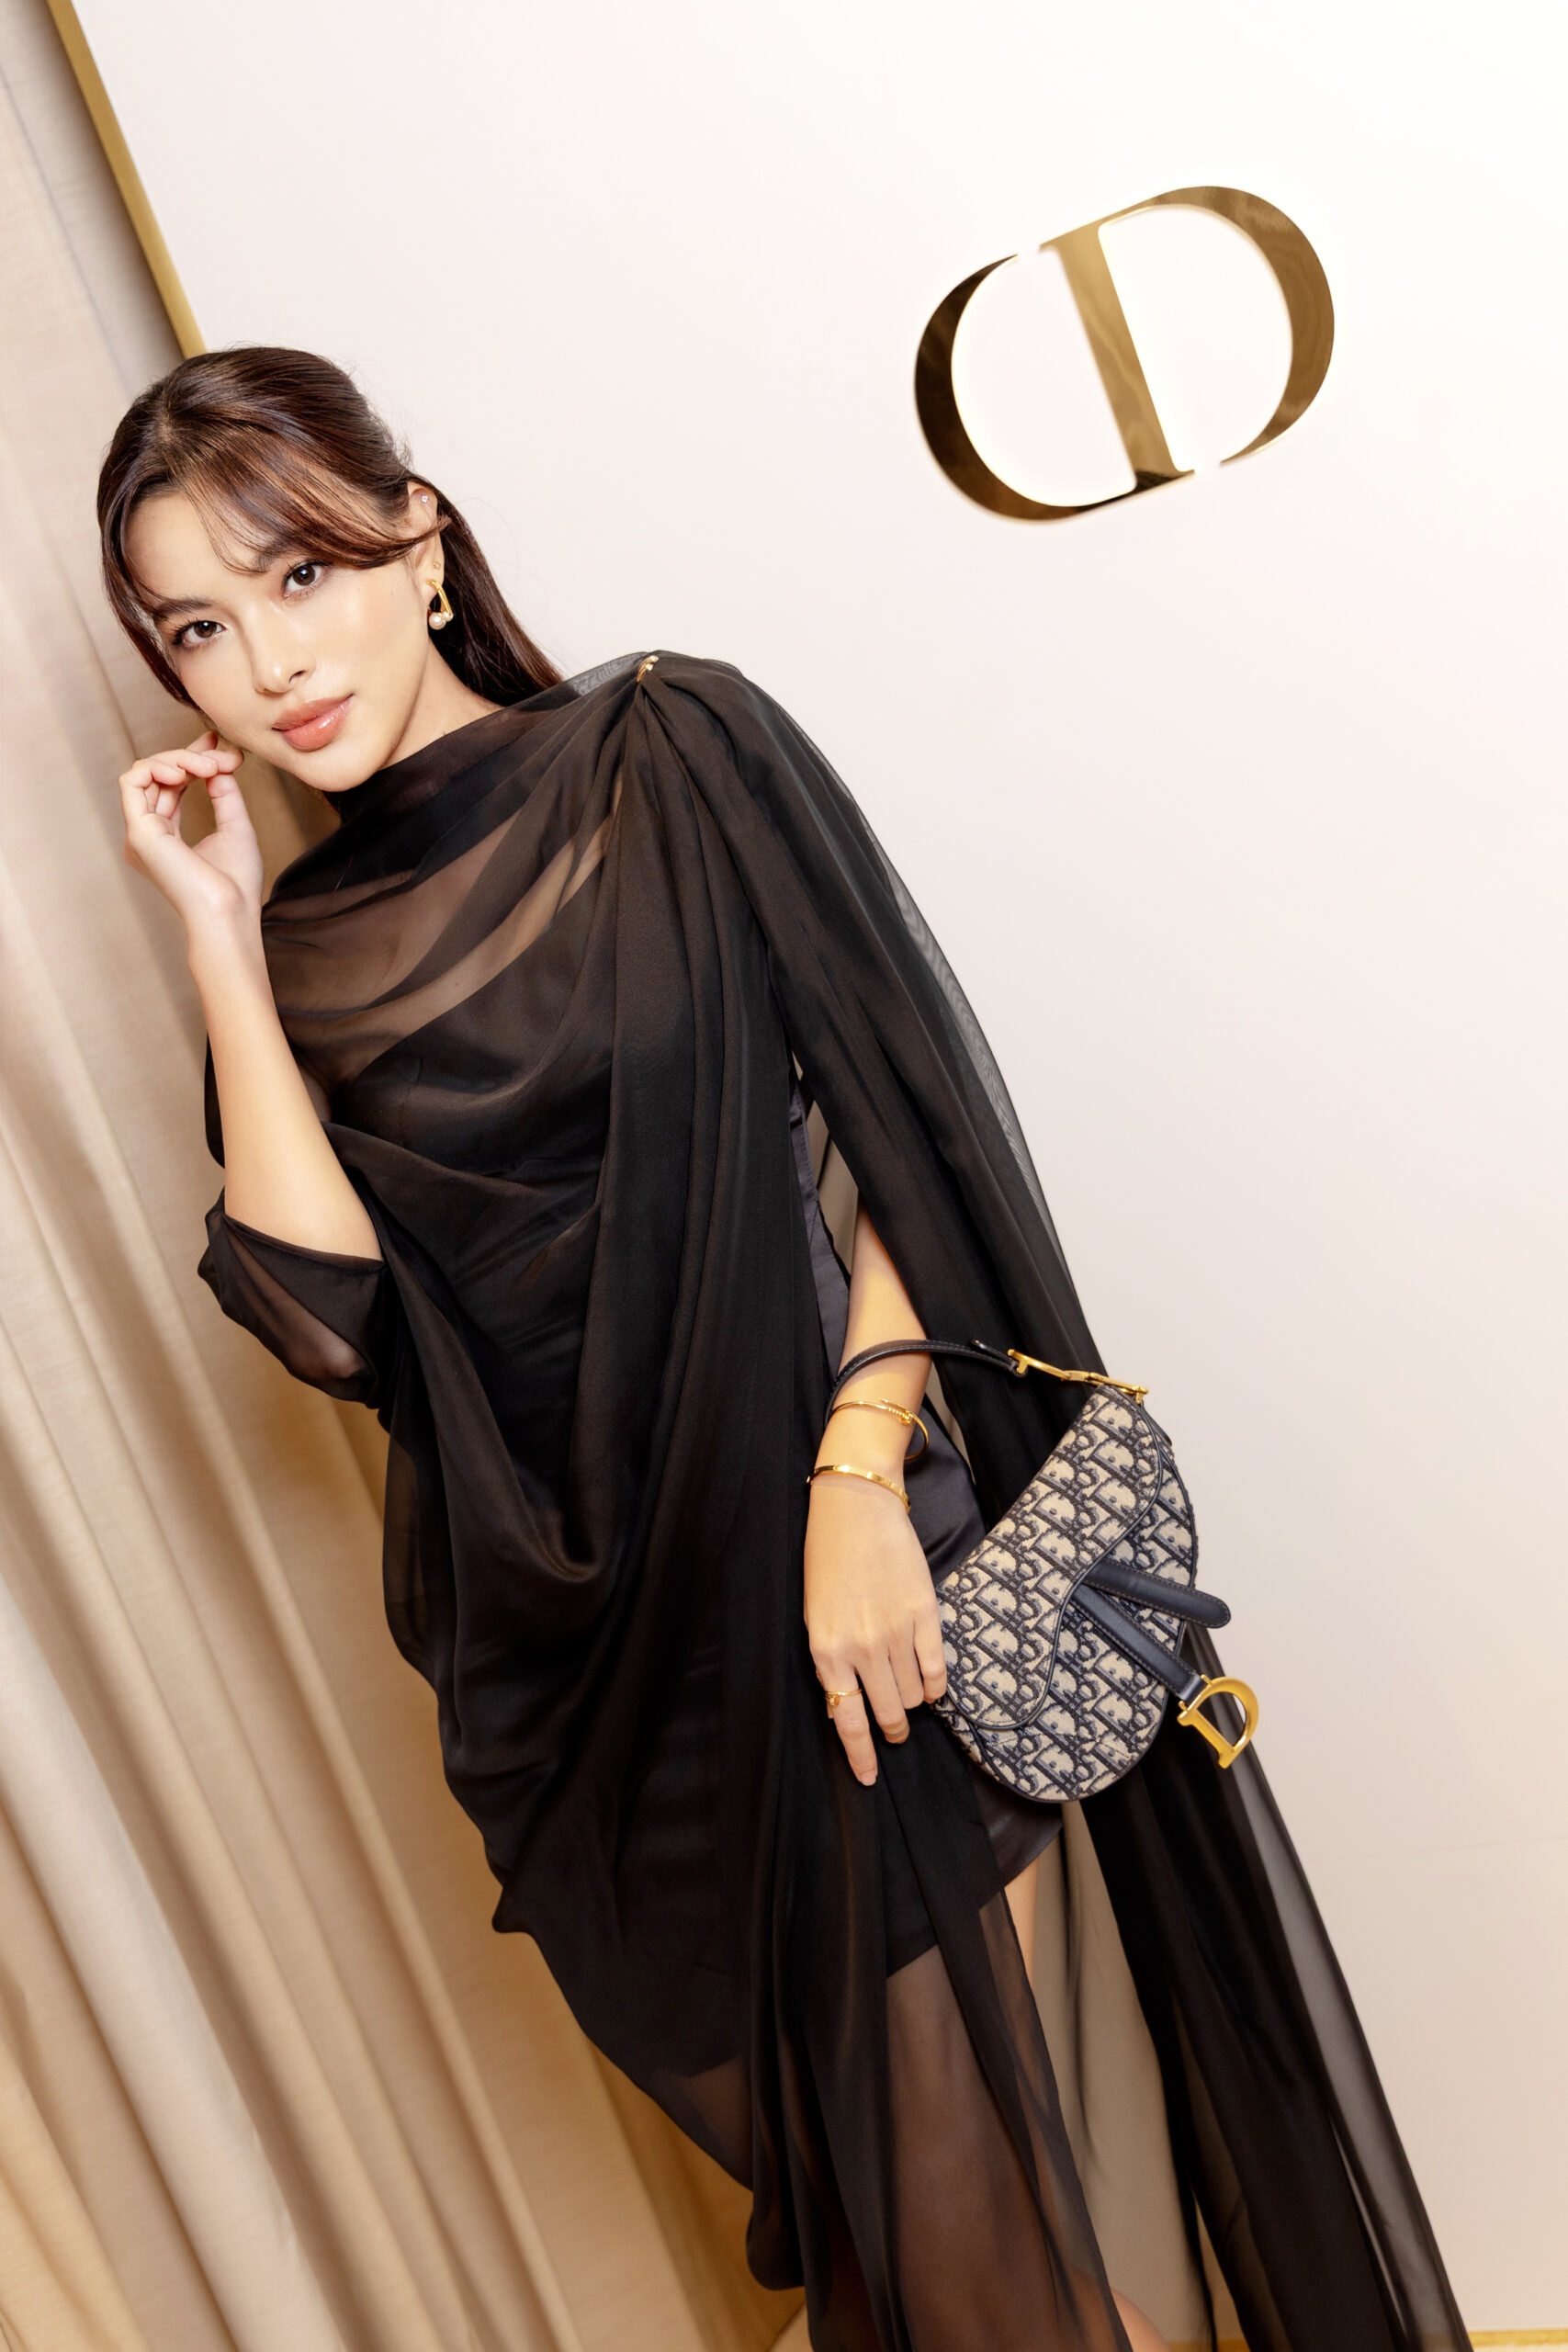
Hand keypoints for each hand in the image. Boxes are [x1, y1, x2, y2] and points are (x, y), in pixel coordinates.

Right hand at [117, 731, 263, 947]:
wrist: (229, 913)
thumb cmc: (236, 883)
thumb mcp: (235, 826)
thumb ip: (223, 792)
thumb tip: (217, 762)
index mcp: (166, 837)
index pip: (170, 785)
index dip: (190, 757)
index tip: (216, 743)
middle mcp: (148, 834)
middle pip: (158, 776)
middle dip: (190, 755)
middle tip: (222, 755)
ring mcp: (139, 834)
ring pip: (145, 773)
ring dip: (180, 759)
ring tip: (210, 766)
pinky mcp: (138, 833)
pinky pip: (132, 781)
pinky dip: (158, 767)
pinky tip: (187, 772)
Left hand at [804, 1469, 947, 1785]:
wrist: (855, 1509)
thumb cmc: (828, 1562)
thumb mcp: (815, 1618)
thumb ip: (832, 1663)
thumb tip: (847, 1706)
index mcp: (827, 1652)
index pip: (847, 1721)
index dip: (861, 1756)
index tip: (869, 1779)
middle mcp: (861, 1649)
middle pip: (889, 1713)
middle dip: (894, 1729)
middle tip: (897, 1729)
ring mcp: (895, 1633)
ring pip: (916, 1696)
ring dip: (914, 1701)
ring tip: (909, 1689)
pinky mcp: (925, 1615)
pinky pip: (938, 1671)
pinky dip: (936, 1685)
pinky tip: (931, 1682)